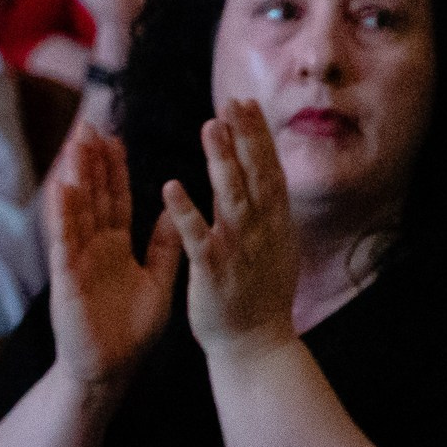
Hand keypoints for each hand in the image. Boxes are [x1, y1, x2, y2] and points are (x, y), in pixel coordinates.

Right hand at [42, 121, 182, 389]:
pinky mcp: (67, 280)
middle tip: (89, 124)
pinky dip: (62, 216)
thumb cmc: (131, 332)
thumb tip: (173, 212)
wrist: (109, 369)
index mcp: (117, 248)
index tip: (115, 137)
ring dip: (75, 178)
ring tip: (75, 145)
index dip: (115, 170)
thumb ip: (163, 247)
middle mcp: (94, 248)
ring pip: (77, 212)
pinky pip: (64, 243)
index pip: (116, 199)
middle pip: (94, 197)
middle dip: (91, 162)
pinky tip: (61, 189)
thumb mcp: (157, 282)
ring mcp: (77, 262)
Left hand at [160, 101, 299, 362]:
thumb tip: (263, 179)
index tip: (247, 104)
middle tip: (233, 102)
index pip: (269, 171)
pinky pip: (196, 237)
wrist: (256, 344)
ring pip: (230, 197)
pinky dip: (185, 211)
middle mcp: (262, 231)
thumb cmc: (261, 296)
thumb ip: (265, 212)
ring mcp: (239, 250)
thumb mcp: (274, 247)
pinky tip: (170, 186)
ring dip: (221, 161)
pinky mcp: (213, 271)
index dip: (259, 137)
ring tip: (209, 127)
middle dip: (245, 137)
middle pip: (255, 175)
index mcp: (275, 224)